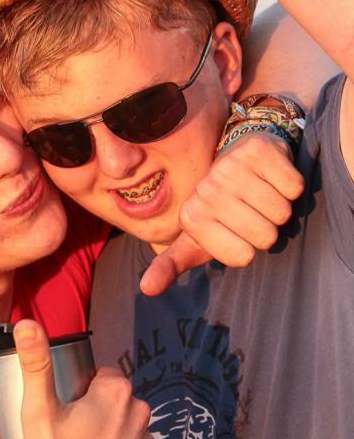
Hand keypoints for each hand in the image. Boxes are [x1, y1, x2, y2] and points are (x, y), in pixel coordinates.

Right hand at [14, 319, 154, 438]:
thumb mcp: (39, 413)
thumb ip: (35, 364)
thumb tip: (26, 322)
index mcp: (117, 391)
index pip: (98, 374)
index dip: (78, 389)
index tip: (64, 411)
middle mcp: (141, 411)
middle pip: (109, 397)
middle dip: (90, 410)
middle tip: (67, 435)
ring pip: (119, 423)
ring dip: (103, 432)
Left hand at [140, 132, 303, 294]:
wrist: (235, 158)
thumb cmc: (220, 208)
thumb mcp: (194, 238)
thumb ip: (171, 264)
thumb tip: (146, 289)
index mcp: (192, 217)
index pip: (243, 257)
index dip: (247, 246)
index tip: (234, 227)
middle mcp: (206, 191)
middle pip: (265, 236)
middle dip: (265, 226)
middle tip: (250, 208)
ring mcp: (230, 167)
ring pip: (281, 212)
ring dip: (278, 205)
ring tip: (260, 192)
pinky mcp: (258, 150)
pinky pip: (292, 187)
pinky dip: (289, 185)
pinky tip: (271, 175)